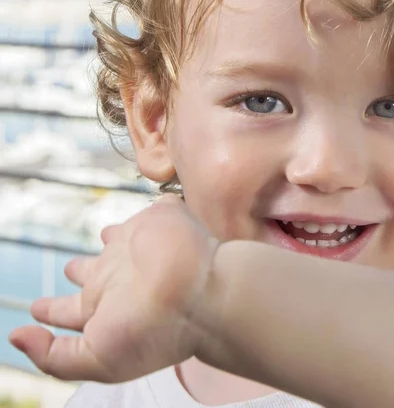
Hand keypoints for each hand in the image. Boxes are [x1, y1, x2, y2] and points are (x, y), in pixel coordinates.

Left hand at [8, 195, 222, 382]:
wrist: (201, 293)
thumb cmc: (155, 330)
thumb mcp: (97, 359)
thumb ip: (53, 356)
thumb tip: (17, 335)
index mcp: (104, 306)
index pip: (69, 309)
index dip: (51, 310)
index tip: (35, 310)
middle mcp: (120, 276)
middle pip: (94, 273)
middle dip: (81, 271)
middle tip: (70, 268)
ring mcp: (141, 247)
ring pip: (119, 241)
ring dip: (111, 240)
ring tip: (106, 236)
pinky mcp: (162, 219)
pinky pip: (154, 211)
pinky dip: (154, 209)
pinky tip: (152, 209)